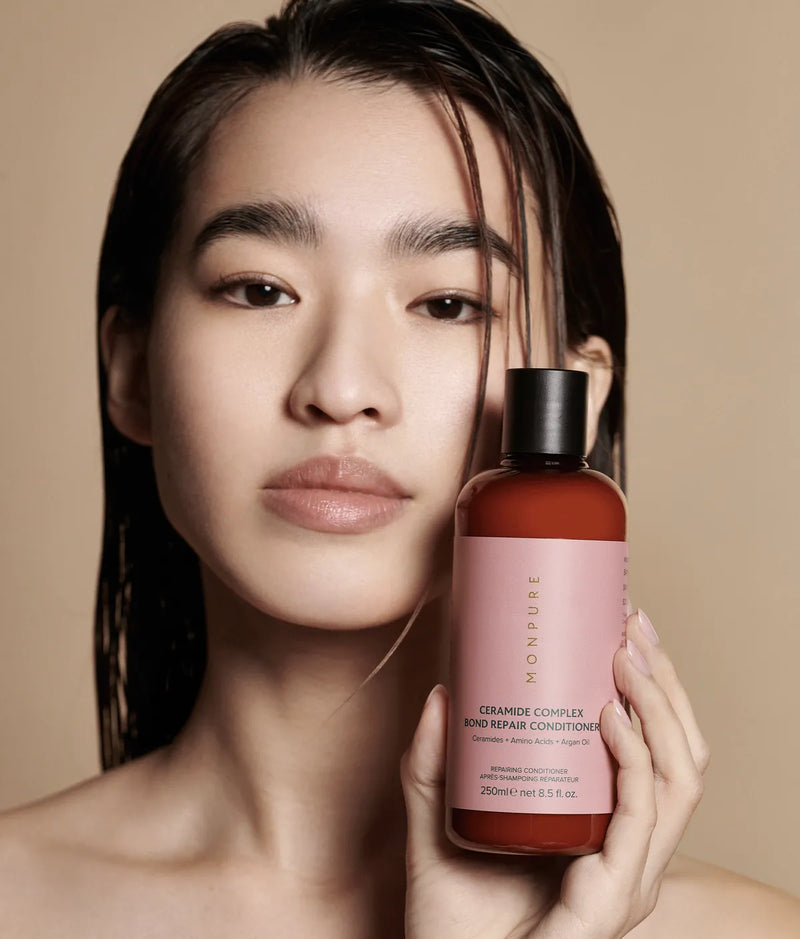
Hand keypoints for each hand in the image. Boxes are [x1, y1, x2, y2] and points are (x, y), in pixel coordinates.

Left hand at [400, 608, 709, 937]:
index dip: (654, 688)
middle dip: (665, 683)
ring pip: (677, 780)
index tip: (624, 625)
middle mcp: (629, 852)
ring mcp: (626, 876)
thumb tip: (441, 693)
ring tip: (624, 654)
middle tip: (632, 623)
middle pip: (680, 756)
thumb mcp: (436, 824)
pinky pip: (640, 820)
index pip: (659, 753)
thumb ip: (431, 765)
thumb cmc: (452, 920)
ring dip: (658, 708)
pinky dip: (634, 762)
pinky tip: (609, 716)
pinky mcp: (610, 898)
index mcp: (607, 831)